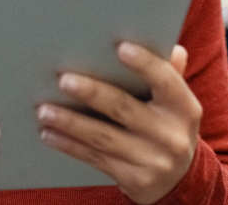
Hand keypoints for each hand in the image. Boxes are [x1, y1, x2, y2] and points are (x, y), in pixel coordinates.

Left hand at [36, 43, 200, 203]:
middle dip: (92, 93)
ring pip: (103, 137)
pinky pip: (95, 158)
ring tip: (44, 110)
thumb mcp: (176, 103)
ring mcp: (152, 160)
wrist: (179, 180)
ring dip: (70, 122)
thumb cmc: (168, 126)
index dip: (145, 64)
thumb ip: (169, 75)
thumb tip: (172, 48)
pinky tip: (49, 133)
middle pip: (124, 108)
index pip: (166, 81)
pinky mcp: (134, 179)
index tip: (120, 47)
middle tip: (63, 80)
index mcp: (184, 108)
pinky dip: (69, 145)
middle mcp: (171, 135)